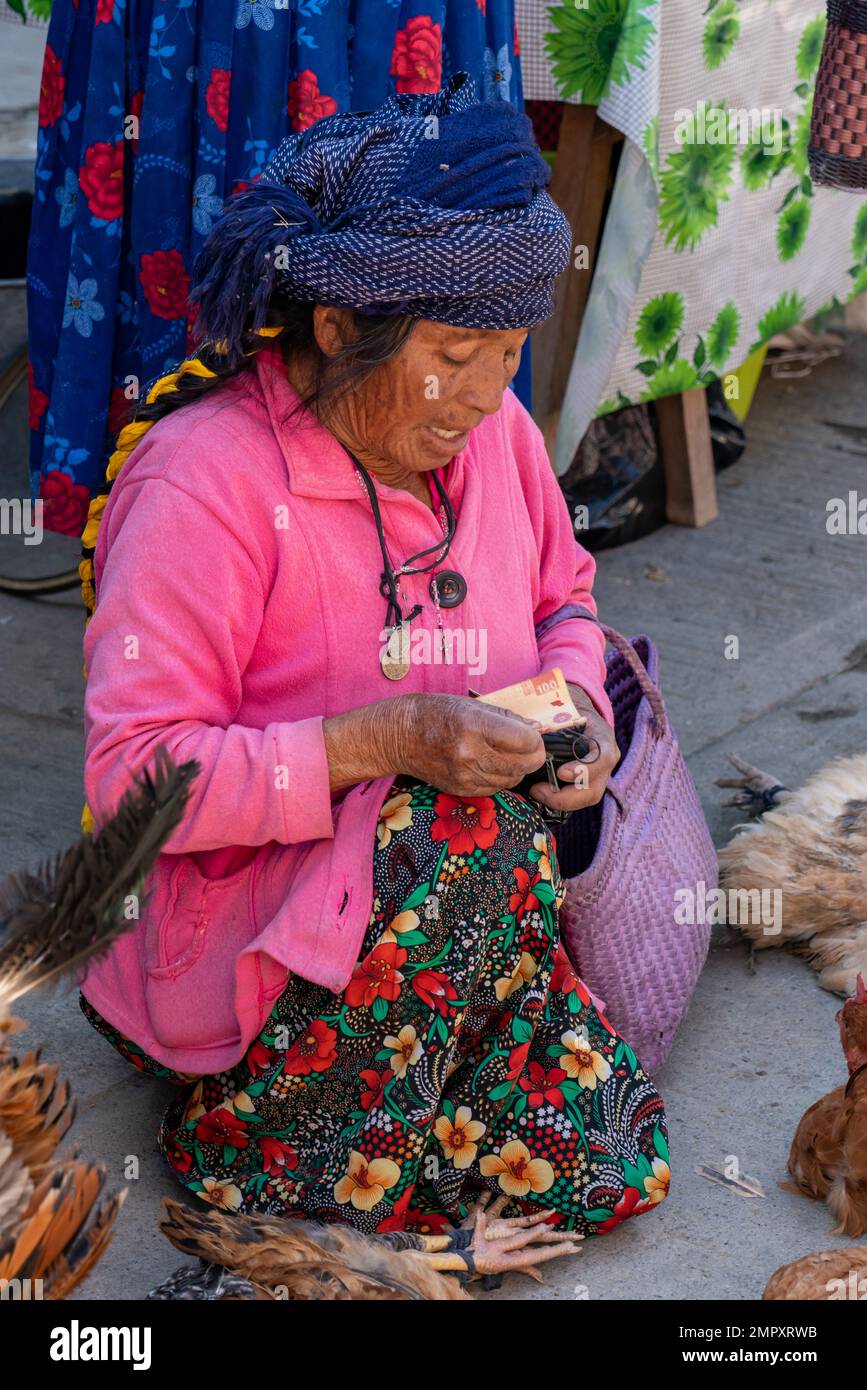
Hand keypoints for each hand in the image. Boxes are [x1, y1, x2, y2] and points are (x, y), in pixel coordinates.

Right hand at [391, 692, 546, 796]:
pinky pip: (495, 789)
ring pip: (512, 780)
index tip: (532, 734)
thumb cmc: (435, 713)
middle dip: (532, 755)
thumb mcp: (472, 705)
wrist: (399, 736)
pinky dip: (500, 778)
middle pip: (524, 764)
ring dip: (517, 768)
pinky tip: (490, 764)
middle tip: (528, 746)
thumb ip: (507, 718)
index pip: (526, 741)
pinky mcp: (460, 790)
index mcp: (475, 726)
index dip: (535, 738)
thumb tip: (536, 728)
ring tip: (506, 753)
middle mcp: (470, 754)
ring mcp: (464, 775)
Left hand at [525, 683, 618, 815]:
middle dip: (567, 797)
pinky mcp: (588, 782)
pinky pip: (578, 799)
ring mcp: (600, 773)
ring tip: (537, 791)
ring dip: (561, 801)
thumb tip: (526, 726)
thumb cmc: (567, 705)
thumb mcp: (563, 703)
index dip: (585, 769)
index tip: (561, 773)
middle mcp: (605, 758)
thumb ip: (550, 714)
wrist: (577, 708)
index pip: (604, 758)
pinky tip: (540, 792)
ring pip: (587, 798)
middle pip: (595, 789)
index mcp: (602, 736)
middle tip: (538, 790)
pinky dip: (559, 800)